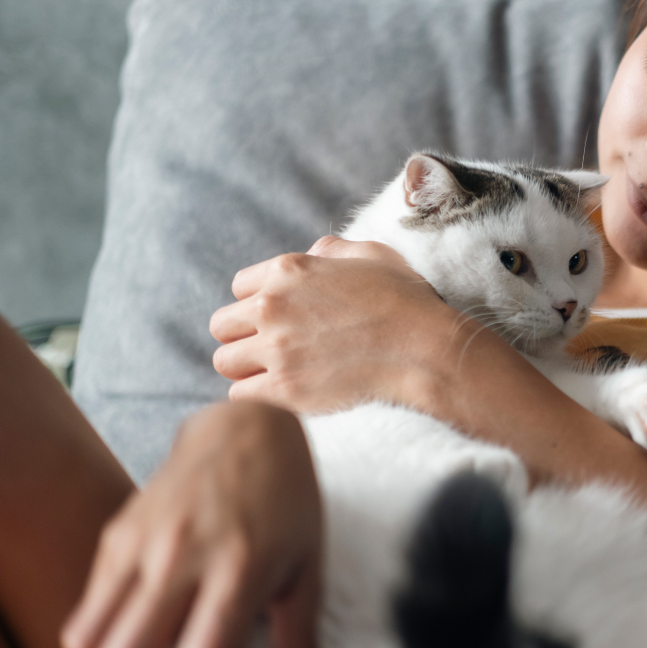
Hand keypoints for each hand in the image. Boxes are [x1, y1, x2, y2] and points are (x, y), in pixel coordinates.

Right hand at [60, 402, 321, 647]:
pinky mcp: (117, 537)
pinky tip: (129, 639)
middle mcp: (183, 558)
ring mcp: (143, 546)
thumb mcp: (307, 563)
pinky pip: (85, 616)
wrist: (245, 431)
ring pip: (93, 640)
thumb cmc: (285, 503)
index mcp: (239, 570)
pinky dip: (97, 640)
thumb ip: (300, 630)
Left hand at [210, 237, 456, 412]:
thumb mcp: (371, 255)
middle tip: (271, 347)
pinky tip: (281, 394)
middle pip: (222, 325)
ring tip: (274, 373)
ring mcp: (276, 350)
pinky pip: (239, 396)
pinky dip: (255, 397)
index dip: (259, 302)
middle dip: (243, 336)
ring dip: (246, 368)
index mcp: (288, 271)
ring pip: (225, 362)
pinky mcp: (285, 389)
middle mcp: (272, 307)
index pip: (239, 287)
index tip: (281, 318)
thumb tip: (313, 252)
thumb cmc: (405, 300)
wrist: (424, 350)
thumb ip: (332, 250)